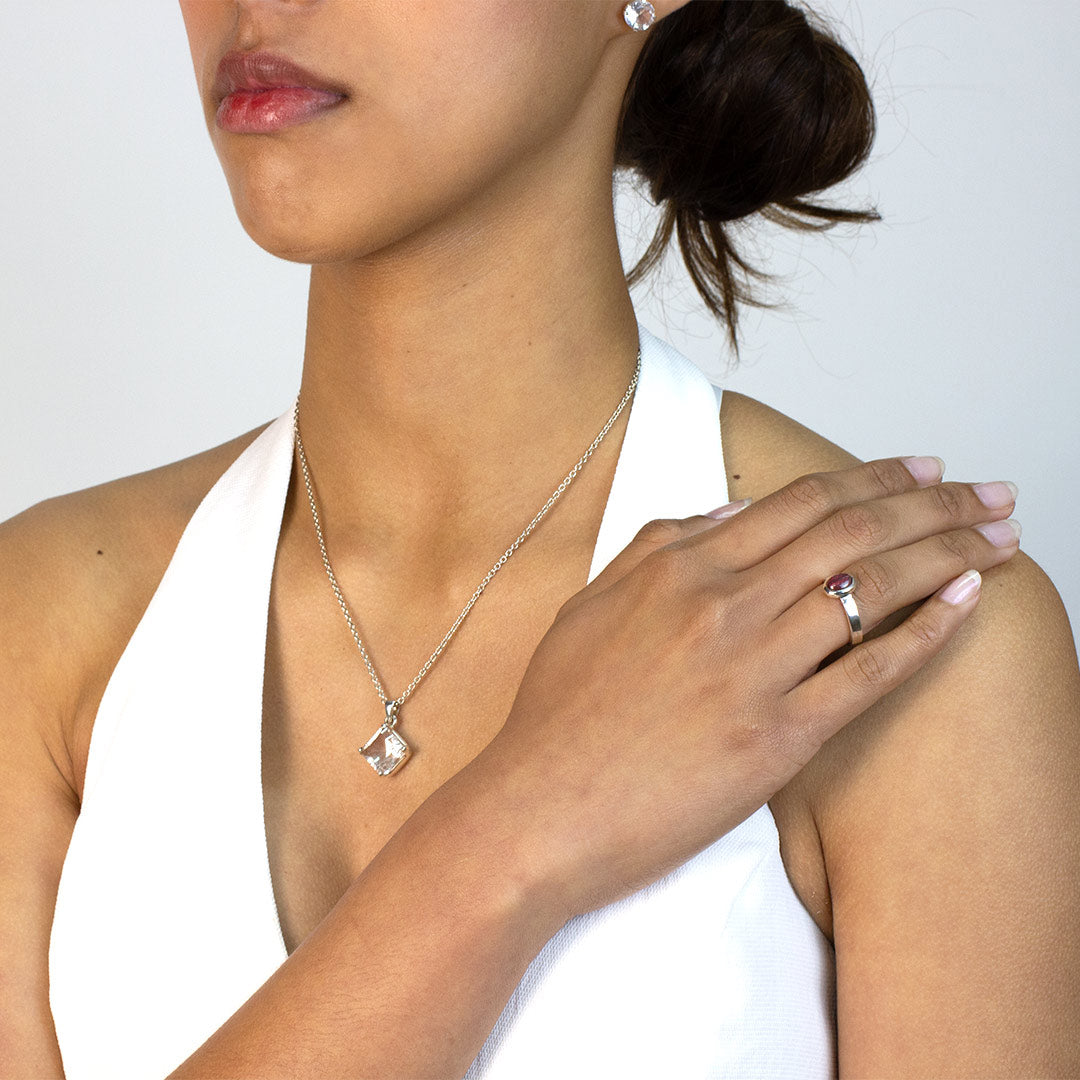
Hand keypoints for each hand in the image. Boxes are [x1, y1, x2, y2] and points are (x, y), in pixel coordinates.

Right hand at [457, 457, 1019, 921]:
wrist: (538, 809)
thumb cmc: (559, 713)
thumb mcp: (593, 603)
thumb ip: (661, 545)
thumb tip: (732, 510)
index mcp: (678, 566)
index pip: (799, 501)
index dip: (874, 476)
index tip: (922, 468)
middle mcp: (722, 604)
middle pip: (852, 531)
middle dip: (934, 501)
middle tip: (989, 490)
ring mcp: (753, 670)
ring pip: (871, 588)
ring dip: (949, 551)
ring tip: (999, 535)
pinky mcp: (777, 738)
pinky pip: (869, 672)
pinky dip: (928, 630)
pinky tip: (967, 600)